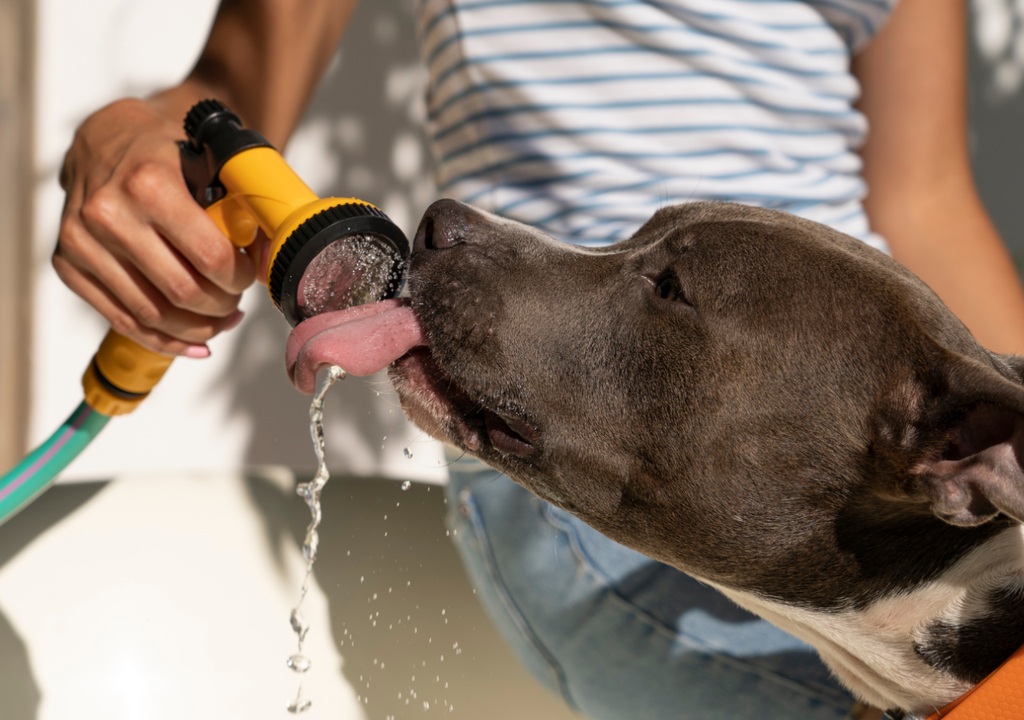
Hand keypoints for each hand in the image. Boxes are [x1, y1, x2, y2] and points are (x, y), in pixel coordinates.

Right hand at [53, 97, 256, 355]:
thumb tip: (275, 258)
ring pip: (153, 315)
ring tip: (221, 321)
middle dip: (222, 306)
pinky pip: (123, 321)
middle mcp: (107, 214)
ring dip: (197, 328)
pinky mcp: (67, 264)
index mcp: (148, 184)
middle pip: (183, 292)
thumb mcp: (211, 161)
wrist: (105, 139)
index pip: (210, 258)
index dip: (240, 278)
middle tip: (236, 302)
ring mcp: (81, 242)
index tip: (249, 276)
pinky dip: (163, 341)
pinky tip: (194, 343)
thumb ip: (244, 205)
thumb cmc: (167, 152)